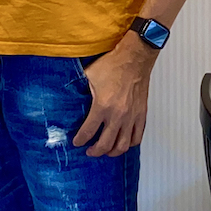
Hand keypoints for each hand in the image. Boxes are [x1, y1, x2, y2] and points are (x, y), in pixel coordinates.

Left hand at [72, 32, 156, 156]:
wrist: (134, 58)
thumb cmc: (113, 65)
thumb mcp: (89, 76)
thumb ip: (80, 90)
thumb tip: (69, 95)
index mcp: (102, 106)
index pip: (88, 132)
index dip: (80, 140)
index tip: (77, 142)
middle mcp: (118, 115)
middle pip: (105, 144)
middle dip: (95, 151)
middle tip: (89, 151)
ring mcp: (131, 117)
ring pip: (123, 145)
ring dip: (112, 152)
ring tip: (106, 150)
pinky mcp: (141, 115)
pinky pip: (137, 137)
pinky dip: (129, 144)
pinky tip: (123, 142)